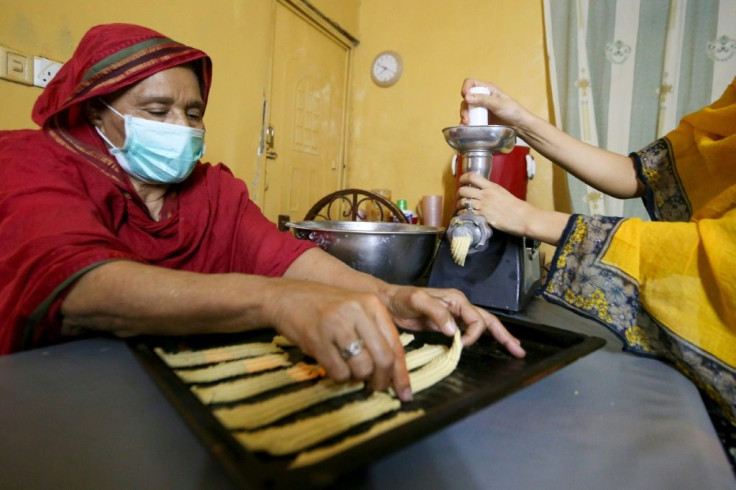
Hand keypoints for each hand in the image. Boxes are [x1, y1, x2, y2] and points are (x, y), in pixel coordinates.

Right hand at [264, 280, 413, 400]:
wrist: (286, 297)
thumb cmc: (325, 306)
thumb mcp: (355, 310)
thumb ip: (375, 333)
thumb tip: (393, 372)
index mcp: (372, 304)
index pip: (395, 344)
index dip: (401, 373)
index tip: (405, 394)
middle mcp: (357, 312)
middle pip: (383, 359)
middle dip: (382, 381)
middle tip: (376, 388)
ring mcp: (337, 325)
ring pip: (362, 368)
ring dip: (358, 378)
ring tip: (350, 370)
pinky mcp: (317, 340)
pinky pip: (339, 372)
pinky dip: (340, 377)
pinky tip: (333, 366)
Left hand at [381, 284, 525, 356]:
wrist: (386, 301)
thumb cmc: (400, 298)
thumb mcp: (417, 301)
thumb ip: (436, 312)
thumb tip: (454, 330)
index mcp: (456, 300)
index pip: (476, 319)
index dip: (473, 334)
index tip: (461, 344)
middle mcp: (459, 306)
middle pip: (488, 321)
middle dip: (504, 335)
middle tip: (518, 350)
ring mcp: (454, 315)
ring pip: (483, 325)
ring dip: (499, 336)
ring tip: (513, 348)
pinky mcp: (447, 324)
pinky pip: (470, 331)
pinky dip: (482, 338)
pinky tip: (490, 346)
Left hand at [457, 172, 532, 235]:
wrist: (524, 218)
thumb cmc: (517, 207)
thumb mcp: (503, 193)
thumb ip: (492, 191)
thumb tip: (483, 191)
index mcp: (491, 187)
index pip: (472, 177)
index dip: (463, 178)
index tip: (461, 181)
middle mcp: (485, 195)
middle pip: (463, 190)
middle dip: (459, 193)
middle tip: (460, 197)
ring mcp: (483, 206)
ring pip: (463, 202)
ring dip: (459, 205)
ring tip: (461, 208)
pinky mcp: (482, 217)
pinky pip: (466, 213)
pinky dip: (462, 214)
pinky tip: (464, 215)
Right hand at [459, 78, 528, 127]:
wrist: (519, 125)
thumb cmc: (512, 111)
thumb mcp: (498, 104)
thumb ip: (483, 99)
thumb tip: (466, 97)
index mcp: (487, 89)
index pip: (471, 83)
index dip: (466, 88)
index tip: (465, 96)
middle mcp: (482, 97)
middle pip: (466, 98)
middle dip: (464, 107)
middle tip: (466, 117)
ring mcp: (481, 108)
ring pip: (466, 108)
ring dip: (464, 115)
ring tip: (467, 123)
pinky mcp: (481, 118)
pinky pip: (470, 118)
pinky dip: (466, 122)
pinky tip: (467, 127)